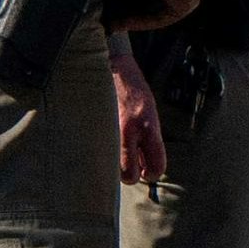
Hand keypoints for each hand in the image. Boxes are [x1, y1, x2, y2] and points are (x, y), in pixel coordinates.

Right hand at [107, 43, 167, 185]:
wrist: (114, 71)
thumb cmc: (135, 96)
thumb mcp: (150, 117)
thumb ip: (150, 143)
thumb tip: (144, 170)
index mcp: (148, 128)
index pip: (155, 167)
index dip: (152, 173)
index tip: (147, 170)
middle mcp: (129, 132)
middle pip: (128, 176)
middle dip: (130, 174)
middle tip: (131, 164)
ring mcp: (108, 132)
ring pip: (110, 169)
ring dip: (113, 165)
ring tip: (116, 149)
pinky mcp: (93, 130)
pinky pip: (97, 155)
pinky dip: (100, 154)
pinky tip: (103, 143)